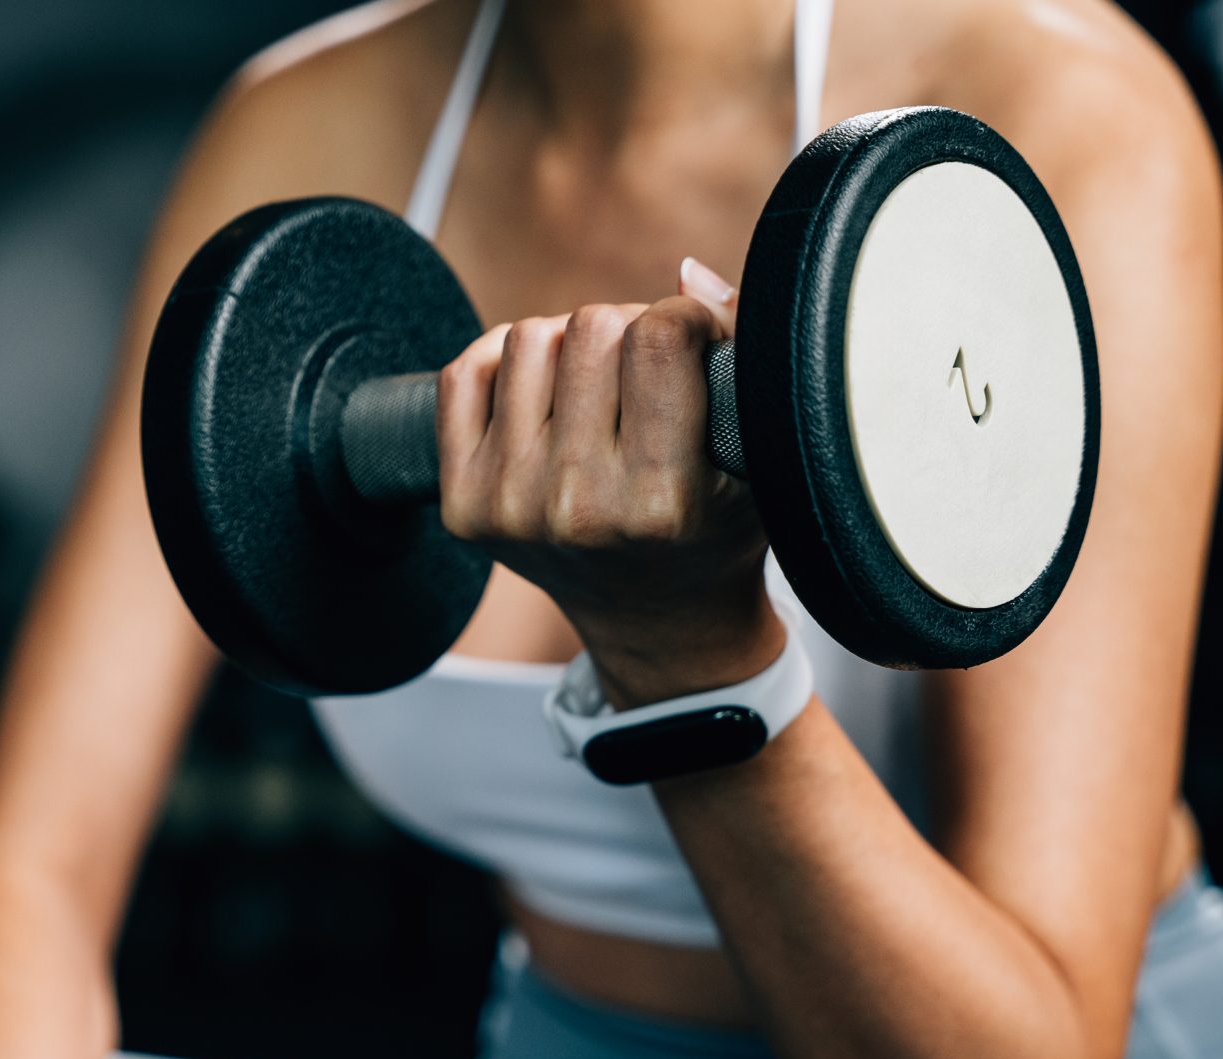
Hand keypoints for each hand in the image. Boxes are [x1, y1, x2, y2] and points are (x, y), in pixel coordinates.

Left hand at [436, 258, 780, 703]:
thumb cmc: (717, 528)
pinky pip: (463, 375)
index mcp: (661, 500)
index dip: (686, 319)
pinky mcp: (462, 506)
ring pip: (529, 338)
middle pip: (592, 327)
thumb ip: (742, 359)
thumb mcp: (760, 457)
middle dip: (629, 331)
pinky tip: (543, 391)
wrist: (655, 620)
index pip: (659, 337)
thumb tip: (688, 275)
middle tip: (646, 371)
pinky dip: (502, 362)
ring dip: (569, 346)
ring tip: (599, 386)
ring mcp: (509, 508)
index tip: (696, 342)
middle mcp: (577, 507)